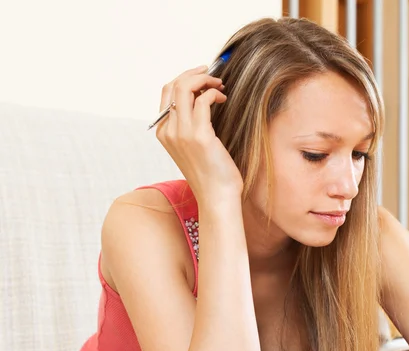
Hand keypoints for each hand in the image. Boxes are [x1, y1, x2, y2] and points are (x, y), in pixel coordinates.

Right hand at [156, 65, 242, 200]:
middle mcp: (168, 131)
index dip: (184, 79)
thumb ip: (191, 125)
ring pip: (185, 88)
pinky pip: (202, 101)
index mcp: (164, 133)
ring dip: (205, 81)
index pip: (167, 93)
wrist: (217, 197)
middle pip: (174, 86)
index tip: (202, 77)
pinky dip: (213, 94)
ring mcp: (182, 134)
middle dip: (194, 74)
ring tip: (219, 86)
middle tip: (213, 75)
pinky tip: (222, 99)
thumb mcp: (193, 146)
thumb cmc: (211, 173)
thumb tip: (202, 98)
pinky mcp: (199, 136)